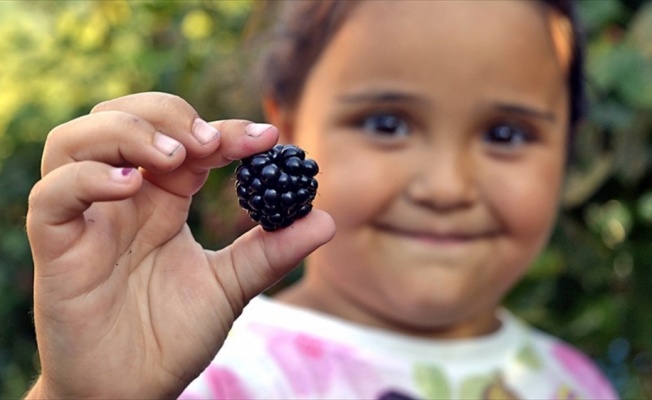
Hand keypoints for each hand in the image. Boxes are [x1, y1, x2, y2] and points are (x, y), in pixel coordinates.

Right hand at [25, 92, 334, 398]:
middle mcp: (122, 198)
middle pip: (123, 117)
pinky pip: (51, 194)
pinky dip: (87, 178)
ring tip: (173, 158)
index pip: (187, 140)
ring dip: (127, 133)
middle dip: (167, 114)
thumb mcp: (231, 287)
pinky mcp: (56, 248)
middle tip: (210, 142)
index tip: (269, 137)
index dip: (225, 129)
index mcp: (162, 199)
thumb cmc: (172, 336)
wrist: (130, 391)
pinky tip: (130, 187)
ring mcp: (86, 219)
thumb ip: (271, 251)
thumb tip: (326, 220)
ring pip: (76, 140)